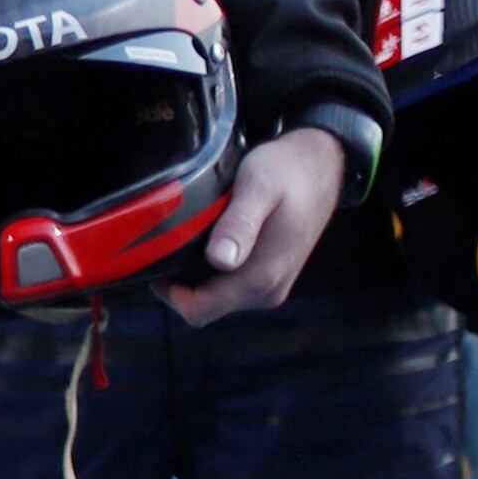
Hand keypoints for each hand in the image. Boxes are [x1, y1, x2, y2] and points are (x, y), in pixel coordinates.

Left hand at [163, 123, 352, 325]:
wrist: (321, 168)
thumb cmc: (287, 173)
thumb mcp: (258, 188)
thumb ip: (239, 224)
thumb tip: (220, 260)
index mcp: (261, 278)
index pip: (197, 310)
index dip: (168, 292)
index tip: (155, 257)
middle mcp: (267, 291)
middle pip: (202, 305)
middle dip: (178, 280)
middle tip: (169, 238)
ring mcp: (270, 287)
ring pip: (213, 296)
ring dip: (193, 272)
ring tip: (189, 233)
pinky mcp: (269, 276)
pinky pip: (227, 285)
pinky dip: (209, 267)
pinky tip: (207, 236)